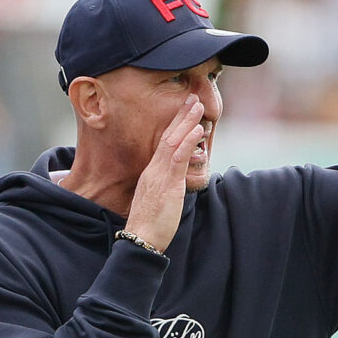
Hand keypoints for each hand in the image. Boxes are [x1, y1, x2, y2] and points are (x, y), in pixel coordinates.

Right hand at [124, 95, 204, 251]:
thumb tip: (174, 183)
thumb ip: (165, 188)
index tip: (184, 112)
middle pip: (168, 136)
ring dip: (186, 122)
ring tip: (197, 105)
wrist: (140, 239)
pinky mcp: (167, 184)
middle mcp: (153, 170)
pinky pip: (178, 158)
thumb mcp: (158, 200)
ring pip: (173, 142)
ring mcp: (159, 175)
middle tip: (192, 98)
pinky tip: (196, 130)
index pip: (164, 143)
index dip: (174, 126)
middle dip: (181, 116)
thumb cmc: (149, 225)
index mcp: (151, 173)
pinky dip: (187, 142)